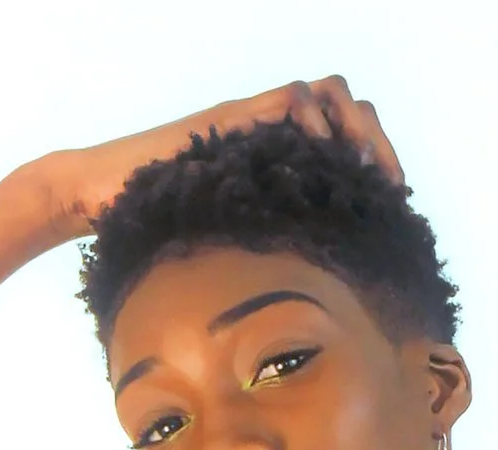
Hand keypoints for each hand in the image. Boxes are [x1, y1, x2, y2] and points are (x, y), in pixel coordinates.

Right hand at [42, 75, 404, 242]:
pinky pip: (290, 100)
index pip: (346, 142)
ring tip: (363, 168)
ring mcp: (254, 119)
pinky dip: (314, 121)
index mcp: (280, 161)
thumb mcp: (229, 248)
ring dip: (356, 127)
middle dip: (379, 144)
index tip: (393, 205)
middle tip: (389, 185)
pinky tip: (320, 156)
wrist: (104, 197)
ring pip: (329, 93)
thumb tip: (308, 307)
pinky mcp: (233, 117)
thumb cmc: (159, 234)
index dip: (377, 167)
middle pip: (349, 109)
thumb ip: (265, 254)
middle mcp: (272, 133)